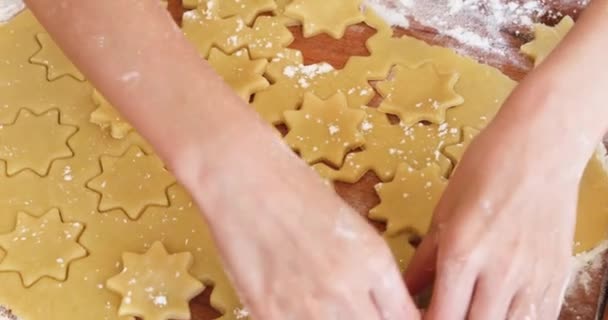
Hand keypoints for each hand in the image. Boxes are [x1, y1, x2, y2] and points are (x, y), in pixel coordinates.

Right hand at [179, 122, 419, 319]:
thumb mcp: (349, 223)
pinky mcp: (270, 313)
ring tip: (325, 311)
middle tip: (355, 312)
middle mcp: (348, 287)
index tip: (389, 318)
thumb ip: (368, 269)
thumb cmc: (292, 187)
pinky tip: (296, 311)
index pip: (406, 318)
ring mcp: (309, 306)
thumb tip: (374, 301)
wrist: (241, 176)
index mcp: (374, 260)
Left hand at [405, 121, 582, 318]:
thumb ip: (424, 260)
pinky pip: (539, 318)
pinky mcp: (557, 275)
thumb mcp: (444, 212)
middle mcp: (499, 273)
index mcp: (462, 254)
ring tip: (472, 310)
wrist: (541, 147)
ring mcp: (532, 277)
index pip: (441, 317)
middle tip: (444, 314)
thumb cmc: (487, 169)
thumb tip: (403, 288)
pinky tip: (502, 310)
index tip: (419, 318)